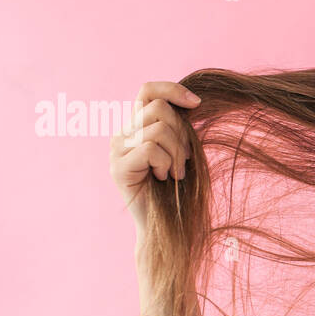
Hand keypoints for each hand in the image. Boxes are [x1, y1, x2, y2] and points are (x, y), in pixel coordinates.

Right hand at [109, 80, 200, 231]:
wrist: (166, 225)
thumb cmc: (178, 189)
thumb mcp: (183, 151)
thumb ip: (180, 128)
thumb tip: (194, 102)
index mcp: (138, 126)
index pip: (148, 91)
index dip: (172, 90)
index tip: (197, 104)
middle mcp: (123, 133)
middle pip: (158, 108)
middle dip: (181, 133)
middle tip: (185, 160)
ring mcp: (117, 149)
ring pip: (157, 129)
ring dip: (176, 153)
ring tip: (175, 173)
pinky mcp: (118, 167)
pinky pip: (150, 149)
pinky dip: (165, 164)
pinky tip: (163, 179)